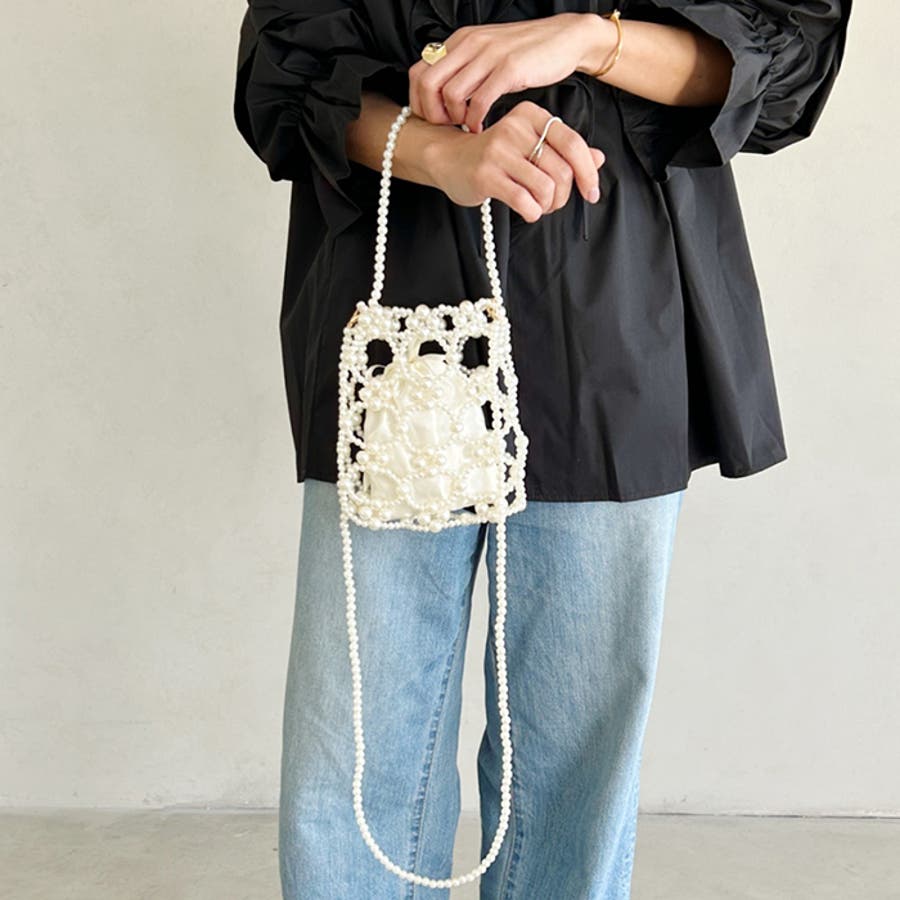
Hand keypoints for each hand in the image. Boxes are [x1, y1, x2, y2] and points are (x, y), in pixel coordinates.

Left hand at [409, 13, 605, 133]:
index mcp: (460, 41)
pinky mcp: (509, 69)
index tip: (434, 118)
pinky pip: (480, 101)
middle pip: (427, 84)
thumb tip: (442, 97)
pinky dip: (476, 121)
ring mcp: (489, 55)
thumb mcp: (487, 55)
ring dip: (455, 119)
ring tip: (467, 126)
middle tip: (448, 127)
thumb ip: (464, 70)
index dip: (419, 101)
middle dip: (432, 114)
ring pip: (450, 94)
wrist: (564, 39)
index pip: (419, 72)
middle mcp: (470, 44)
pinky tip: (483, 127)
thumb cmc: (526, 53)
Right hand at [425, 100, 605, 222]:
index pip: (573, 144)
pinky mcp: (486, 174)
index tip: (591, 193)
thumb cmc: (494, 155)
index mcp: (531, 116)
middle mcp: (516, 128)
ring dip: (548, 206)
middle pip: (562, 170)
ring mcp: (499, 151)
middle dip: (564, 196)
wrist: (447, 158)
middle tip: (553, 203)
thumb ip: (564, 151)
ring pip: (546, 187)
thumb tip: (599, 160)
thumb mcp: (530, 145)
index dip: (589, 173)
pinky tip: (527, 211)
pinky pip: (524, 201)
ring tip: (539, 206)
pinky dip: (532, 212)